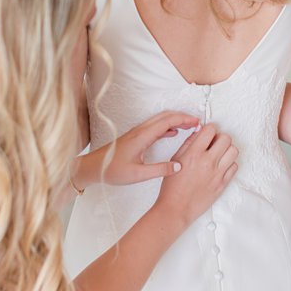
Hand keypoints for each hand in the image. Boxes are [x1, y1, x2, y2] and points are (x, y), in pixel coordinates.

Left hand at [72, 111, 203, 190]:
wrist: (93, 167)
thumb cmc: (111, 170)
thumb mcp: (137, 174)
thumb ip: (160, 170)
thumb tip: (179, 166)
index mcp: (142, 137)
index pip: (167, 121)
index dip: (184, 120)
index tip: (197, 123)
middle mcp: (140, 131)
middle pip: (165, 116)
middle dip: (183, 116)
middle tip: (198, 123)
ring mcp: (137, 132)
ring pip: (160, 120)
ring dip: (176, 120)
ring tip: (189, 127)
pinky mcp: (135, 137)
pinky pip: (155, 126)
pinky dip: (167, 126)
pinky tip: (173, 133)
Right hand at [148, 120, 237, 228]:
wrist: (177, 208)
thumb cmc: (173, 187)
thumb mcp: (176, 159)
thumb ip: (188, 144)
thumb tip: (198, 133)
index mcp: (194, 154)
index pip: (211, 130)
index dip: (210, 129)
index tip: (207, 133)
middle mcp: (208, 162)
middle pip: (226, 138)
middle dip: (220, 138)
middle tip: (214, 143)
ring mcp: (217, 173)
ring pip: (234, 151)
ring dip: (227, 150)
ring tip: (218, 155)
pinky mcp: (223, 184)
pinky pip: (234, 167)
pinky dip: (229, 163)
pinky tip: (220, 166)